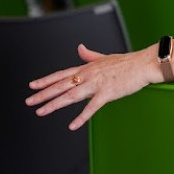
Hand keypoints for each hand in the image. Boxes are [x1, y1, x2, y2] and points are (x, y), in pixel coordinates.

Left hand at [26, 43, 159, 130]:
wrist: (144, 64)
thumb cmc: (127, 62)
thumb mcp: (105, 57)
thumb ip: (89, 55)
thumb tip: (79, 48)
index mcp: (88, 67)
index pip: (62, 74)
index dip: (46, 80)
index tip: (32, 85)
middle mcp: (89, 75)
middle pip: (62, 85)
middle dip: (43, 94)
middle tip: (29, 101)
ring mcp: (97, 84)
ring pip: (71, 95)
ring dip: (55, 104)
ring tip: (41, 112)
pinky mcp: (107, 92)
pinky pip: (92, 107)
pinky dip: (81, 117)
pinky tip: (72, 125)